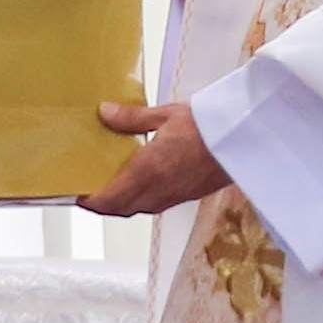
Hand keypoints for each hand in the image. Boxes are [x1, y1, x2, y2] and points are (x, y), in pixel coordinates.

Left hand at [78, 99, 230, 217]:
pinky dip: (139, 199)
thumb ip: (132, 118)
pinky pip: (154, 205)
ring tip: (109, 185)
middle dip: (101, 204)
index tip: (75, 192)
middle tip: (88, 189)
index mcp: (148, 172)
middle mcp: (158, 191)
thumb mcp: (166, 115)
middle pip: (120, 209)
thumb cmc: (209, 125)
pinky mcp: (186, 196)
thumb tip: (105, 113)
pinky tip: (139, 181)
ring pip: (137, 209)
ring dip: (120, 203)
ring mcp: (174, 196)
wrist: (246, 140)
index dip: (88, 201)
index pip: (108, 199)